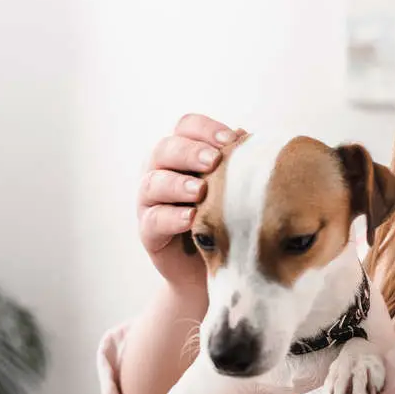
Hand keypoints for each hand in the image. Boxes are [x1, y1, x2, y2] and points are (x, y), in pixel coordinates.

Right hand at [137, 114, 242, 294]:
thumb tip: (247, 138)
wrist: (221, 266)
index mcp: (183, 153)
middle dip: (190, 152)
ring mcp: (150, 201)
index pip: (186, 127)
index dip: (205, 129)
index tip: (230, 140)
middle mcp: (160, 171)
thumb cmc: (230, 217)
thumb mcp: (236, 188)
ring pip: (153, 182)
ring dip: (177, 184)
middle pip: (164, 149)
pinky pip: (153, 220)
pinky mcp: (148, 232)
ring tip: (201, 191)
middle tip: (214, 160)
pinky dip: (171, 217)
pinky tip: (191, 218)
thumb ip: (238, 163)